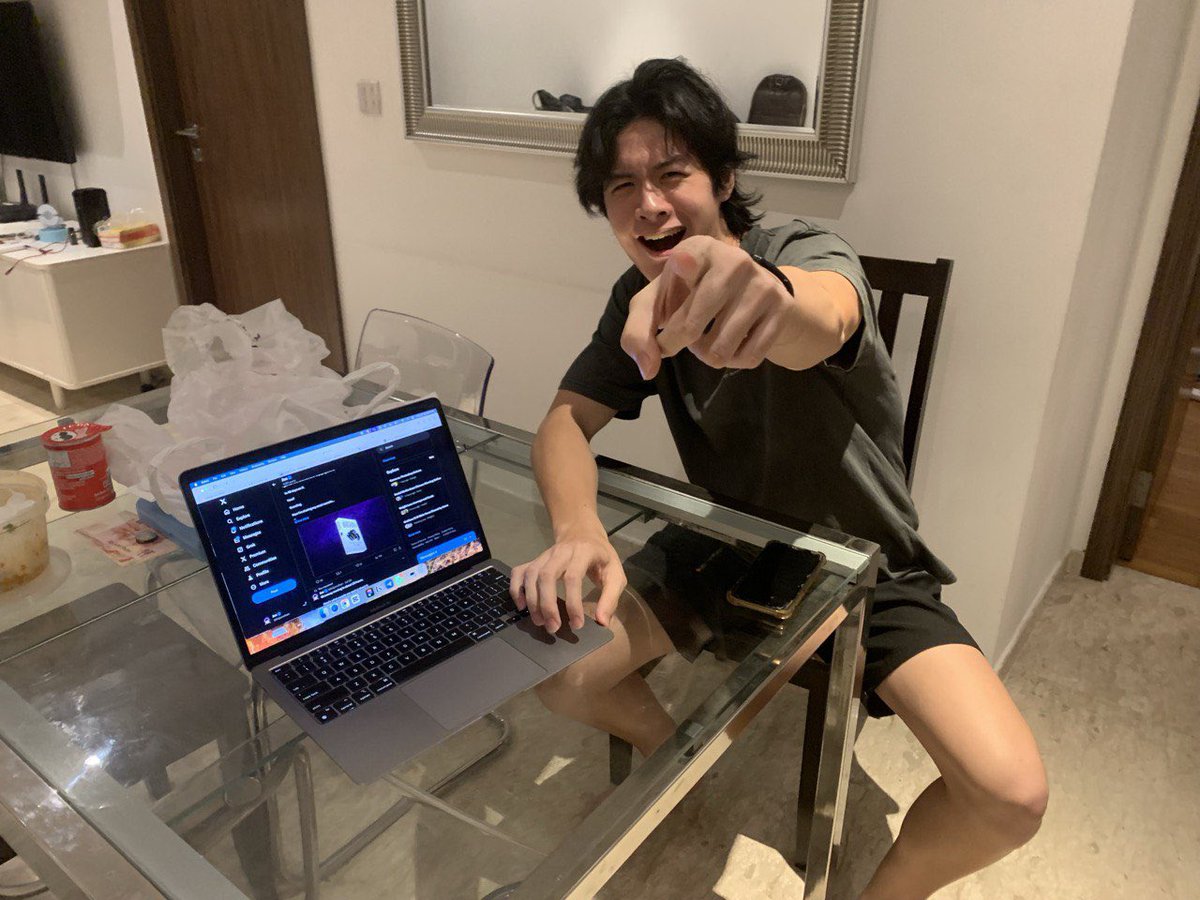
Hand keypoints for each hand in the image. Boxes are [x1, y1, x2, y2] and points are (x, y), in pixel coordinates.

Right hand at [509, 525, 626, 633]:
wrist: (584, 534)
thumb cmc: (601, 558)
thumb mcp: (616, 574)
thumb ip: (610, 598)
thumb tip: (602, 622)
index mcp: (583, 552)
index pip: (573, 577)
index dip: (573, 603)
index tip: (577, 624)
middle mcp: (560, 552)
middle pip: (546, 576)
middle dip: (547, 605)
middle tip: (553, 627)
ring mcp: (544, 555)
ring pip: (531, 575)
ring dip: (532, 601)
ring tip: (540, 622)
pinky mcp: (535, 560)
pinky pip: (519, 572)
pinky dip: (516, 589)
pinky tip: (521, 606)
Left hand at [621, 236, 796, 378]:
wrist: (746, 290)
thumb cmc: (688, 295)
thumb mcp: (655, 304)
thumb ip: (638, 332)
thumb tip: (647, 369)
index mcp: (698, 248)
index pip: (683, 264)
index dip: (676, 279)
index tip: (682, 265)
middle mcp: (734, 260)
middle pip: (691, 328)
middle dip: (678, 344)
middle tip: (681, 338)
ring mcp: (762, 283)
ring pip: (720, 350)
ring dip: (706, 355)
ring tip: (707, 338)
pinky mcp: (782, 306)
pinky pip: (749, 358)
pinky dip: (733, 361)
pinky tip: (732, 342)